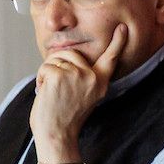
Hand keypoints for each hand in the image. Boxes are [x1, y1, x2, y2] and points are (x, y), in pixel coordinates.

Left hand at [31, 24, 127, 163]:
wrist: (56, 135)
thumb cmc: (64, 119)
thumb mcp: (81, 96)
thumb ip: (81, 77)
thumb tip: (68, 56)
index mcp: (100, 83)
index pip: (110, 59)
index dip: (117, 42)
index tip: (122, 27)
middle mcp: (92, 77)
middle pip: (71, 53)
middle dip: (58, 64)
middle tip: (56, 88)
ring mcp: (77, 75)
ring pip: (56, 59)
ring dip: (48, 72)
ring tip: (51, 92)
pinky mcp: (60, 75)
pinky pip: (45, 66)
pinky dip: (40, 78)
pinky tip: (45, 92)